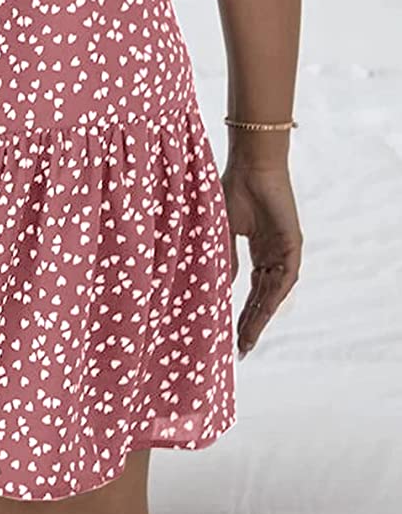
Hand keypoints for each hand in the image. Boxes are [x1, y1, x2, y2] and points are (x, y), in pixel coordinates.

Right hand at [221, 160, 302, 358]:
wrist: (251, 166)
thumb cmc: (233, 189)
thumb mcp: (223, 231)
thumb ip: (223, 258)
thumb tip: (219, 288)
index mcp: (257, 252)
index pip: (251, 291)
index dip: (242, 313)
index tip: (232, 336)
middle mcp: (273, 256)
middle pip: (262, 298)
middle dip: (251, 323)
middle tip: (240, 348)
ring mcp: (284, 252)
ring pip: (273, 293)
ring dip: (260, 316)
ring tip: (246, 337)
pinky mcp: (293, 245)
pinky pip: (285, 278)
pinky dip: (274, 296)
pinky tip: (262, 312)